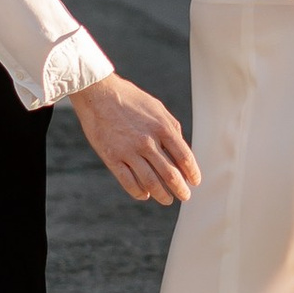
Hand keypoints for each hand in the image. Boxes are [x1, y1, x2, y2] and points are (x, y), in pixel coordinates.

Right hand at [69, 70, 197, 202]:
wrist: (98, 93)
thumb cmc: (130, 99)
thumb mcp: (157, 108)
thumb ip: (172, 128)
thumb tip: (183, 150)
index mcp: (162, 128)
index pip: (184, 157)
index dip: (192, 173)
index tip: (195, 182)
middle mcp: (147, 142)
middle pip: (170, 174)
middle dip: (180, 189)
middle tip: (185, 196)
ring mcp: (129, 151)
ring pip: (151, 183)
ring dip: (162, 195)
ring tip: (167, 200)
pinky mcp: (111, 158)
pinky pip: (128, 182)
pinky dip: (139, 193)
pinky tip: (145, 195)